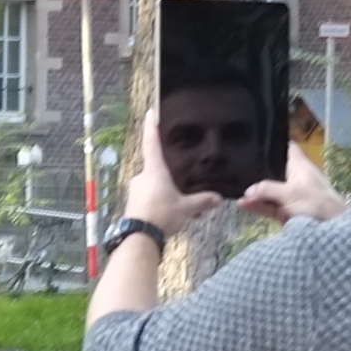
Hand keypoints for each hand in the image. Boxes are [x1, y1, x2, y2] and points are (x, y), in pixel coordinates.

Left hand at [122, 108, 222, 232]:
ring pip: (153, 185)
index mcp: (154, 171)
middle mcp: (141, 177)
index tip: (150, 113)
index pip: (151, 143)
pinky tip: (170, 214)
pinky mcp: (133, 203)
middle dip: (168, 175)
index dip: (151, 127)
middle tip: (181, 182)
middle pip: (155, 168)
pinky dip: (159, 202)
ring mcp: (135, 190)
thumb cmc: (162, 215)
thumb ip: (202, 201)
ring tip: (180, 203)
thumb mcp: (186, 208)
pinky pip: (149, 198)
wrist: (139, 237)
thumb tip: (218, 198)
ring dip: (165, 192)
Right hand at [242, 146, 350, 226]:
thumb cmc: (315, 202)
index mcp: (299, 166)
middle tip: (235, 165)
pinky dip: (257, 205)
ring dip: (254, 191)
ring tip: (234, 190)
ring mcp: (289, 195)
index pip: (288, 148)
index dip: (275, 142)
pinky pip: (268, 205)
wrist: (331, 228)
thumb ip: (266, 189)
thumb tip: (247, 191)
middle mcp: (293, 177)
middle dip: (257, 169)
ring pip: (268, 190)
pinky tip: (242, 204)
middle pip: (273, 169)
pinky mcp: (286, 211)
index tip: (256, 140)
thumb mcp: (289, 193)